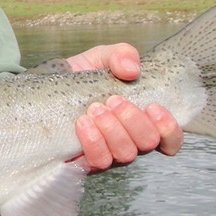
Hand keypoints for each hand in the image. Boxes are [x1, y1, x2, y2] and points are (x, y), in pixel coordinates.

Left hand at [68, 43, 183, 170]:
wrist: (46, 88)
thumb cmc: (81, 76)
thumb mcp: (102, 57)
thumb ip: (121, 55)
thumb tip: (132, 69)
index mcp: (141, 119)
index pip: (170, 139)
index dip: (168, 128)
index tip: (152, 106)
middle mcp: (129, 140)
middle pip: (148, 143)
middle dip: (133, 120)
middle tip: (113, 100)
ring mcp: (109, 153)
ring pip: (125, 154)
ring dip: (112, 129)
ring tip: (95, 108)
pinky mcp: (86, 161)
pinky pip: (98, 161)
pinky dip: (93, 141)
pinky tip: (83, 123)